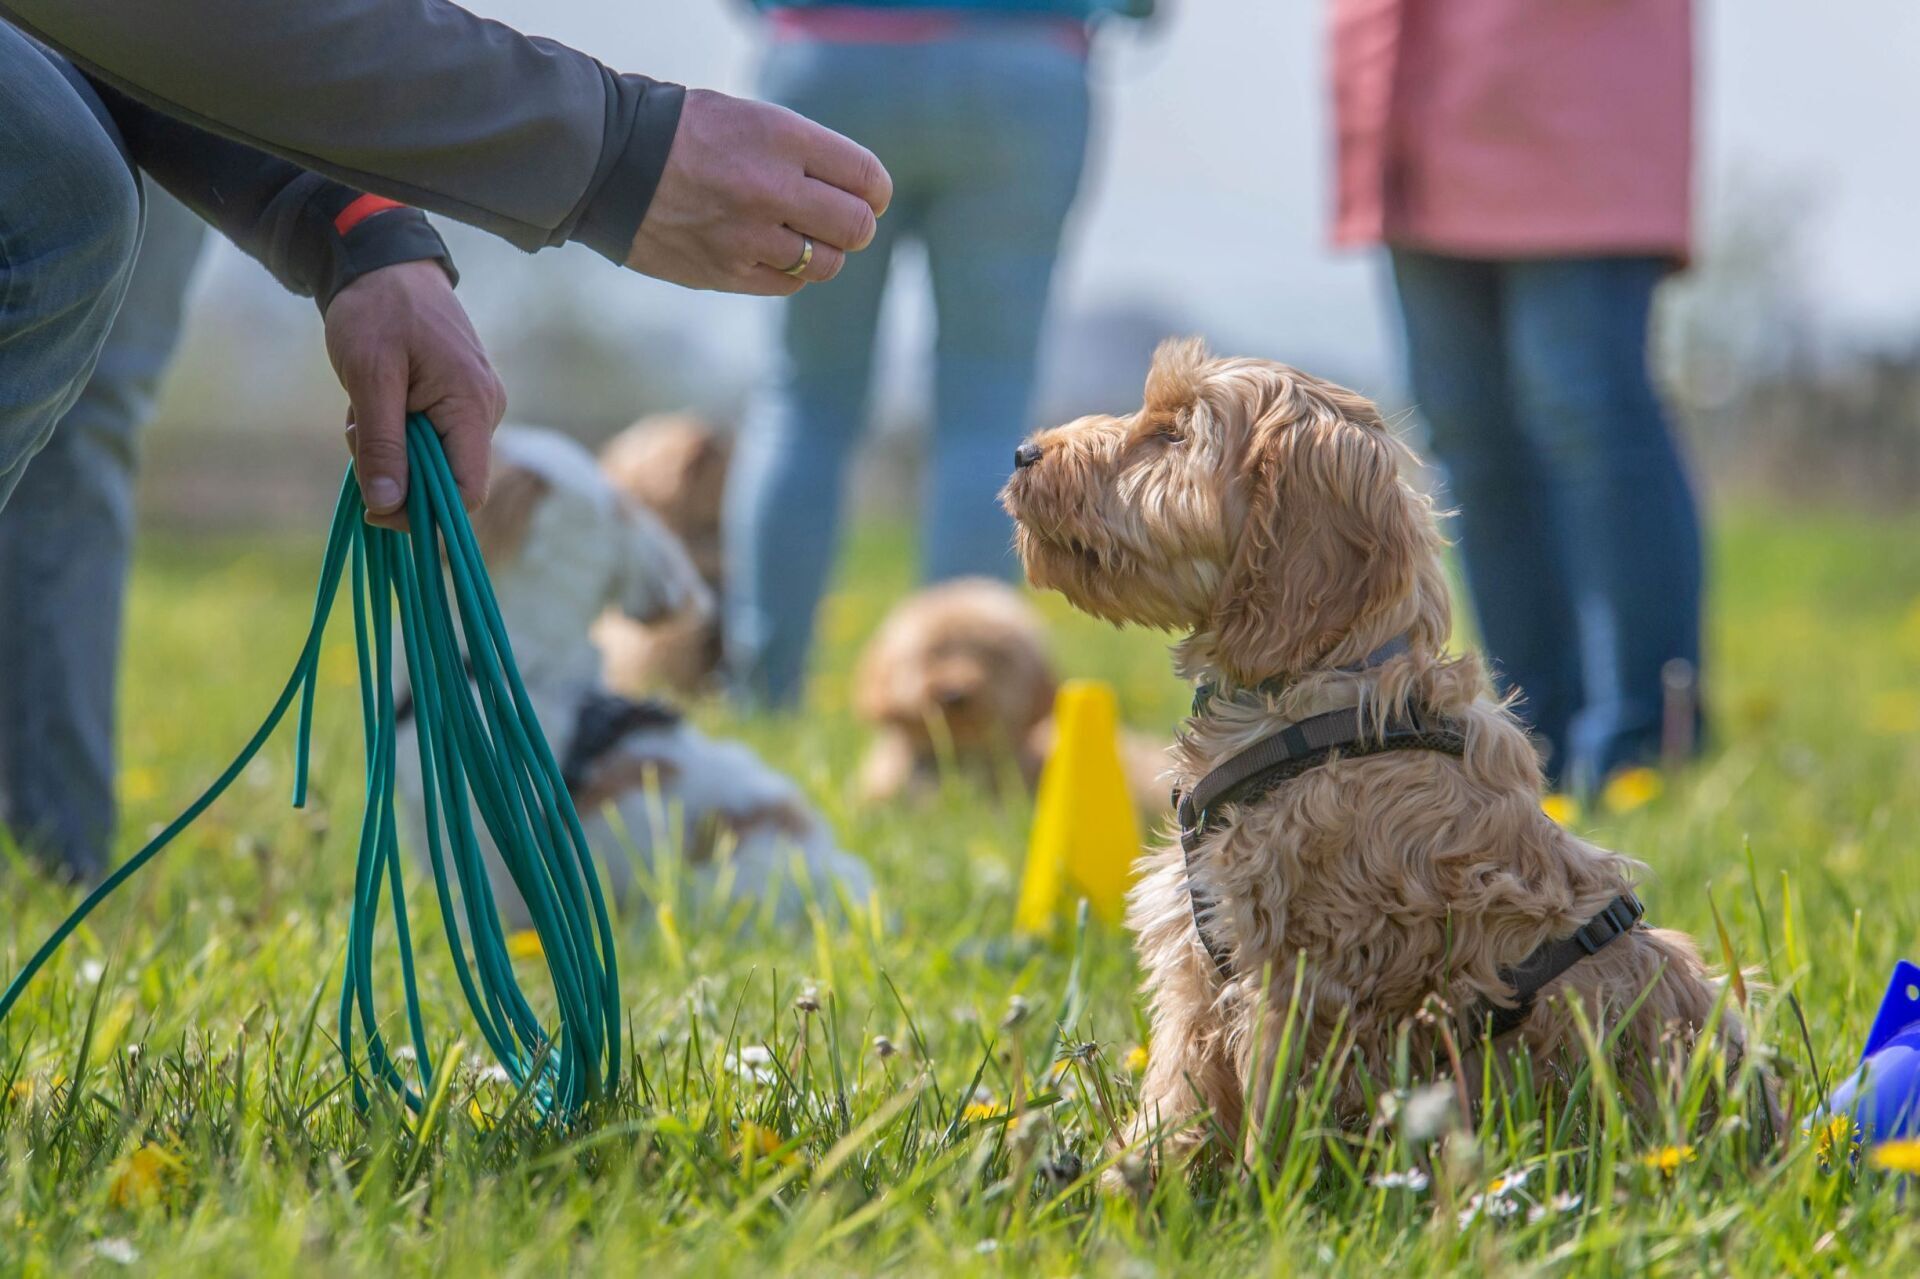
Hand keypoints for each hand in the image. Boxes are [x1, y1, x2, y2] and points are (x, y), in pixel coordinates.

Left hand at [323, 260, 506, 528]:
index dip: (423, 512)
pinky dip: (396, 432)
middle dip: (395, 471)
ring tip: (361, 409)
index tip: (374, 509)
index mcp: (473, 406)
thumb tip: (387, 507)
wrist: (384, 263)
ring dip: (390, 449)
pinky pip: (429, 438)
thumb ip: (382, 445)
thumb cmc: (377, 312)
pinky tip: (376, 402)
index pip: (467, 491)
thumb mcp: (370, 379)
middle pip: (447, 479)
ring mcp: (475, 405)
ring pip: (433, 460)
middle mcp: (486, 411)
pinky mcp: (458, 399)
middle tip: (356, 433)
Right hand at [626, 89, 892, 294]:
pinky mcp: (727, 272)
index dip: (876, 191)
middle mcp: (772, 188)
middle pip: (856, 226)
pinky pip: (788, 284)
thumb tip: (856, 193)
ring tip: (797, 235)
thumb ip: (803, 153)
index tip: (869, 195)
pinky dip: (790, 272)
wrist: (609, 161)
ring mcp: (750, 236)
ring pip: (826, 263)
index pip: (867, 177)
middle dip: (855, 225)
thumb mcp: (750, 119)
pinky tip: (770, 253)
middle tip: (838, 220)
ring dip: (822, 252)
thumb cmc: (684, 133)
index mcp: (782, 138)